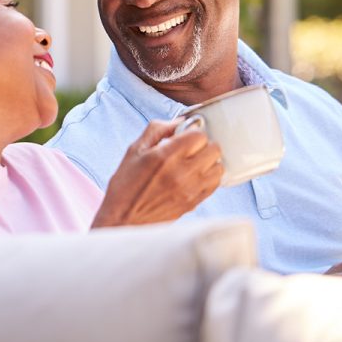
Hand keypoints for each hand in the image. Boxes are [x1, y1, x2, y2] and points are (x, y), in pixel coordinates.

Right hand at [91, 118, 222, 228]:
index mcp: (164, 156)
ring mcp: (190, 190)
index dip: (192, 132)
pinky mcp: (194, 203)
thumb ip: (157, 129)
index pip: (199, 135)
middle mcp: (181, 173)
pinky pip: (215, 184)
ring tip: (195, 163)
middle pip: (214, 149)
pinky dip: (210, 177)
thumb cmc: (125, 185)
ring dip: (209, 162)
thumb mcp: (134, 150)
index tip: (184, 137)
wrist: (123, 220)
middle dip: (203, 145)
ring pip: (218, 167)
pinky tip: (196, 176)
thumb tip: (180, 121)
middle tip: (190, 149)